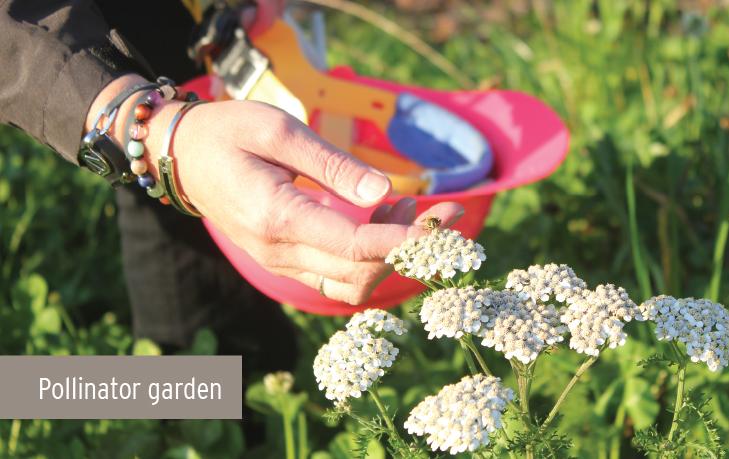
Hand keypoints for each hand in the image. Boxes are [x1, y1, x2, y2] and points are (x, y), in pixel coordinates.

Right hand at [86, 77, 463, 304]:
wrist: (181, 157)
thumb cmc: (227, 133)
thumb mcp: (278, 131)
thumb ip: (331, 165)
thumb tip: (383, 193)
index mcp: (277, 218)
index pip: (355, 247)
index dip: (407, 241)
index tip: (446, 222)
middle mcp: (280, 252)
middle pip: (361, 273)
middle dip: (411, 249)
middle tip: (441, 210)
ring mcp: (281, 263)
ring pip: (351, 285)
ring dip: (390, 257)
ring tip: (408, 208)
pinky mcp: (286, 262)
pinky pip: (336, 279)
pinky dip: (368, 259)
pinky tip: (380, 220)